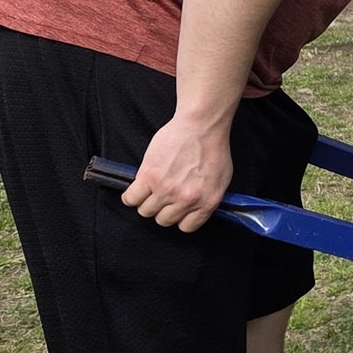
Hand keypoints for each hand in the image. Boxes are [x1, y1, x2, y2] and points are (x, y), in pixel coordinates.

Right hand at [122, 115, 234, 232]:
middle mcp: (186, 200)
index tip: (176, 209)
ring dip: (146, 203)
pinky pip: (131, 199)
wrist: (201, 125)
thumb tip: (196, 210)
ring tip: (149, 191)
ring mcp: (166, 189)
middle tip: (162, 197)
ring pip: (145, 211)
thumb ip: (208, 198)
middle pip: (163, 220)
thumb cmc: (213, 148)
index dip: (179, 217)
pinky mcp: (149, 177)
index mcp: (207, 202)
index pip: (186, 227)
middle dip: (162, 210)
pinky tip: (137, 189)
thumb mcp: (222, 179)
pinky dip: (130, 197)